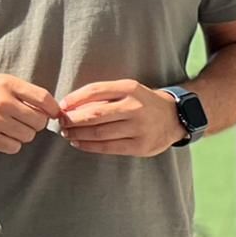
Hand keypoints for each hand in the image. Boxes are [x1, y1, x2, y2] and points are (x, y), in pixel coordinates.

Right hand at [0, 75, 59, 153]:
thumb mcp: (0, 82)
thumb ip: (24, 92)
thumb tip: (51, 110)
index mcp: (7, 85)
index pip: (44, 99)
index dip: (53, 109)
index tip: (51, 114)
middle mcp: (2, 101)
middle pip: (39, 121)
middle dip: (34, 123)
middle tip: (23, 120)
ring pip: (28, 136)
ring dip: (23, 134)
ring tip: (9, 127)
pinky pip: (14, 147)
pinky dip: (11, 144)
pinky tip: (1, 135)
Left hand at [60, 80, 185, 156]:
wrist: (174, 116)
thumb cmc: (141, 101)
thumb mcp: (126, 89)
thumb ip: (101, 94)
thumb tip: (68, 105)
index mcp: (130, 88)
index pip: (95, 91)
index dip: (74, 99)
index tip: (61, 106)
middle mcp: (135, 107)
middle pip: (95, 114)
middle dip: (72, 120)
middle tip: (60, 122)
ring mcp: (140, 128)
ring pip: (100, 133)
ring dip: (78, 134)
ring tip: (66, 133)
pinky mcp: (141, 146)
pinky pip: (109, 148)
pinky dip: (89, 146)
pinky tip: (78, 143)